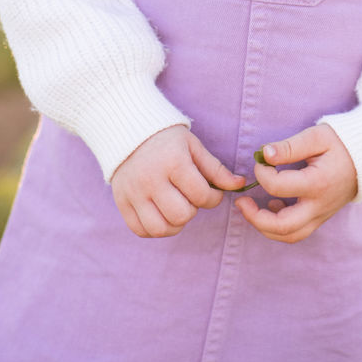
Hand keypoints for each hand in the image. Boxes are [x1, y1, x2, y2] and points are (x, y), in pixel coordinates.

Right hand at [110, 125, 244, 237]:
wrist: (129, 131)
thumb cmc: (167, 139)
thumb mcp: (193, 146)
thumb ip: (216, 169)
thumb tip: (240, 185)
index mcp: (173, 162)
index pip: (201, 195)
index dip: (214, 198)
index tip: (212, 192)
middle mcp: (151, 179)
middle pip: (181, 215)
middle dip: (193, 210)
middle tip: (191, 198)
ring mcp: (134, 193)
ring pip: (160, 228)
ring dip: (175, 224)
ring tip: (178, 208)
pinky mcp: (122, 202)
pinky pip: (141, 230)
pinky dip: (155, 229)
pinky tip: (162, 214)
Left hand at [234, 123, 357, 243]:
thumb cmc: (341, 142)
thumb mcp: (317, 136)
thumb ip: (290, 146)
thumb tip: (264, 154)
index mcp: (317, 183)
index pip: (278, 187)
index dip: (261, 174)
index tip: (259, 161)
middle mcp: (319, 206)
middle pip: (283, 227)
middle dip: (255, 218)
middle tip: (241, 202)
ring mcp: (321, 215)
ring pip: (290, 236)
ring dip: (266, 227)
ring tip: (251, 209)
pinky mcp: (321, 217)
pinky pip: (297, 232)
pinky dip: (279, 227)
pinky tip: (272, 207)